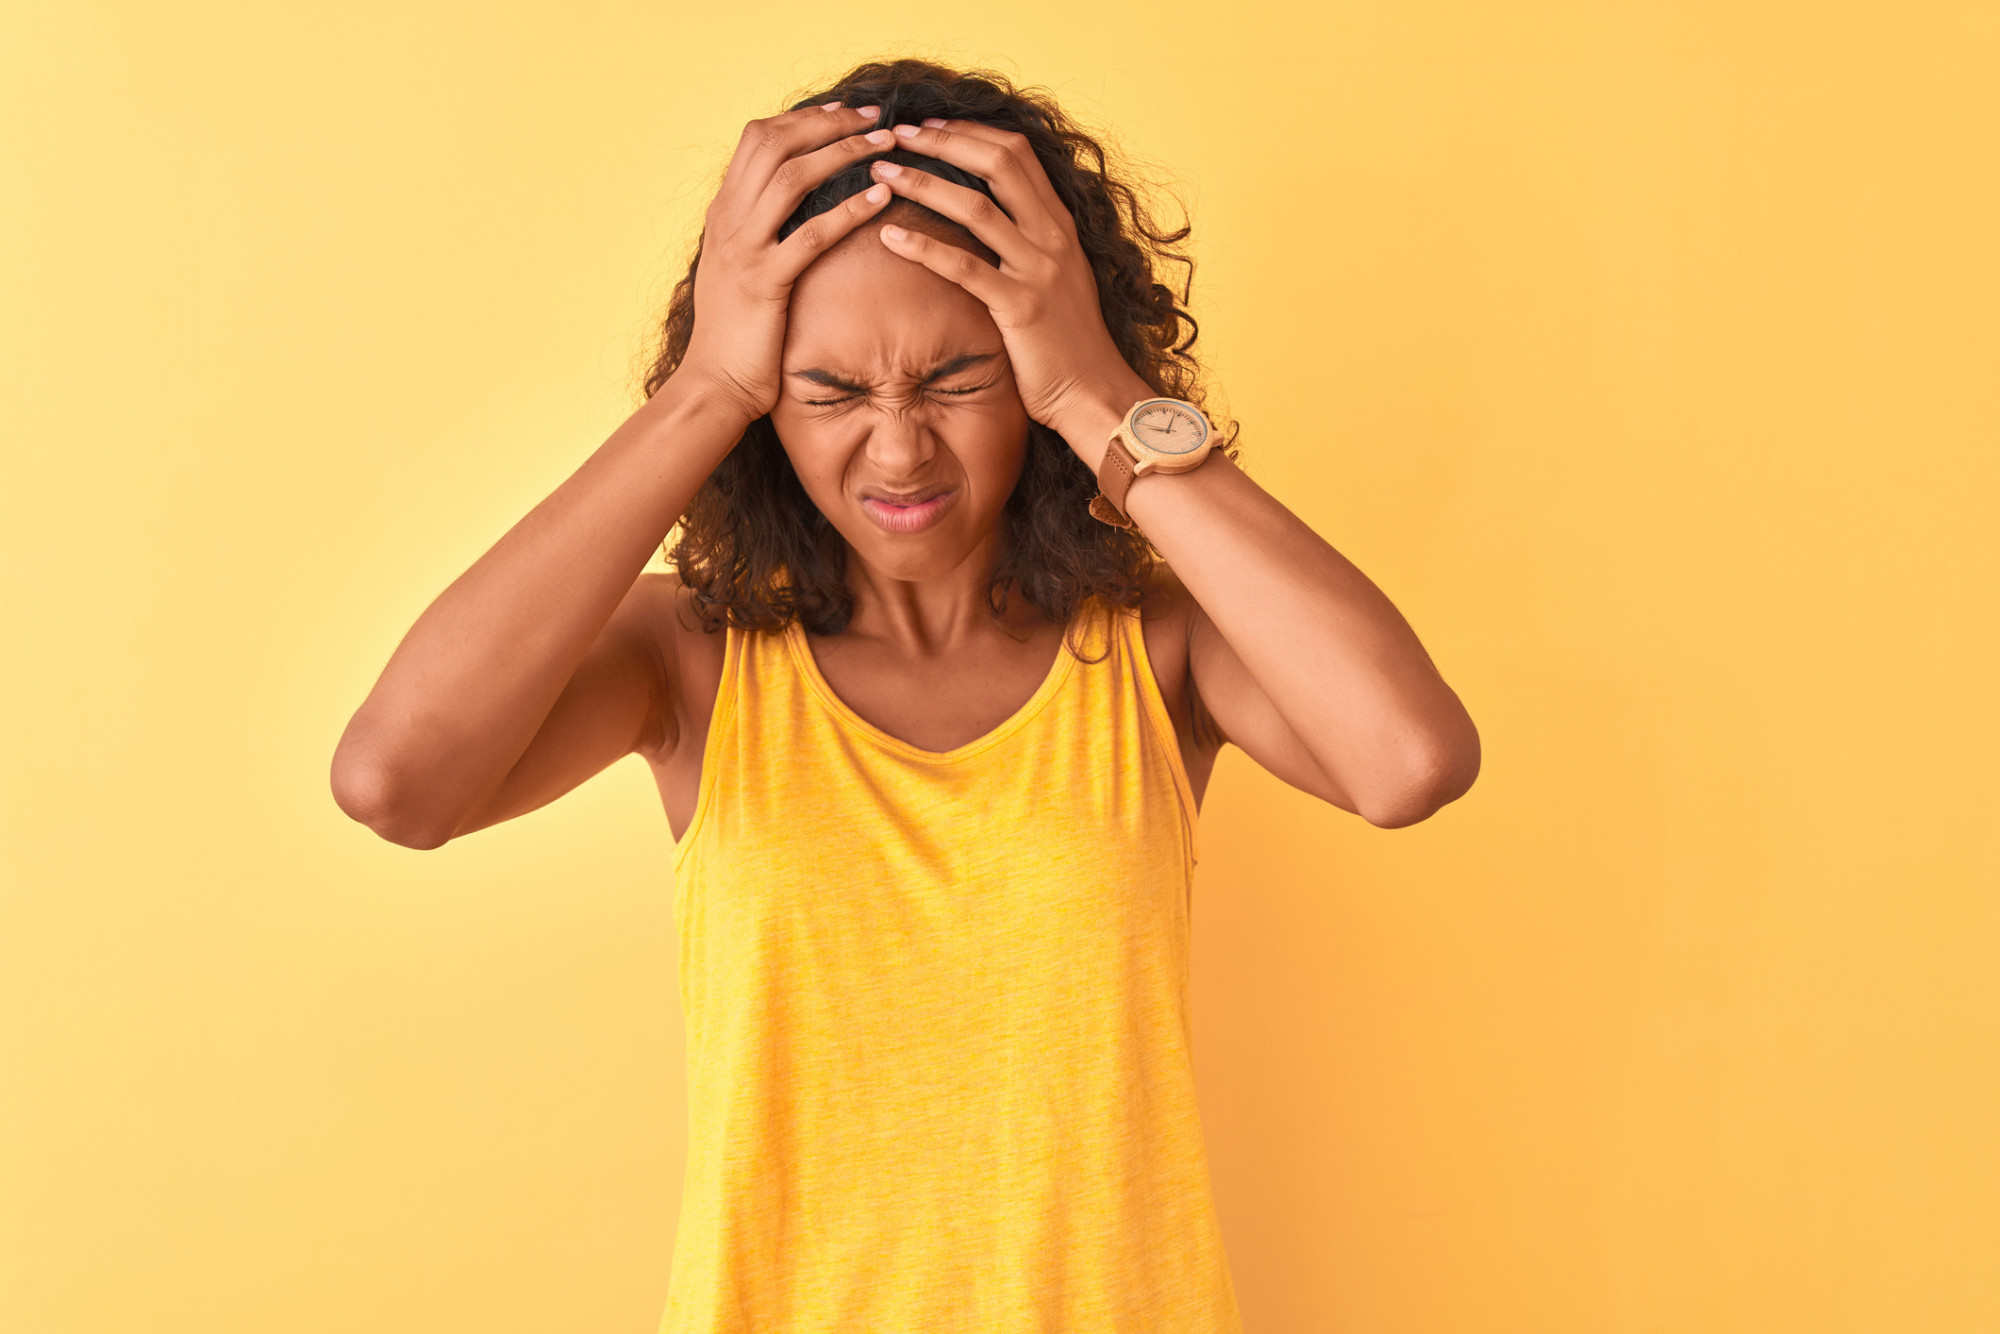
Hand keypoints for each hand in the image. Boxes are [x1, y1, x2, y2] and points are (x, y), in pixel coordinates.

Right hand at [676, 102, 899, 420]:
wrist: (714, 385)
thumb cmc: (736, 334)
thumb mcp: (739, 269)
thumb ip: (758, 232)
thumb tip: (790, 209)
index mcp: (724, 212)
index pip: (758, 139)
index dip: (803, 119)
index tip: (844, 113)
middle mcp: (728, 221)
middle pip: (774, 143)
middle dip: (828, 123)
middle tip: (874, 117)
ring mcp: (743, 249)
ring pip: (791, 177)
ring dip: (842, 154)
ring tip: (886, 146)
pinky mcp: (764, 283)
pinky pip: (810, 235)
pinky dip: (847, 210)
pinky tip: (880, 198)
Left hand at [865, 118, 1154, 455]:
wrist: (1095, 393)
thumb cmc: (1069, 344)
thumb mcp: (1058, 279)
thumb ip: (1029, 244)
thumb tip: (987, 222)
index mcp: (1059, 225)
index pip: (1015, 153)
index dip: (968, 131)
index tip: (927, 126)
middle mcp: (1052, 237)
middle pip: (996, 163)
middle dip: (942, 140)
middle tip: (896, 135)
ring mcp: (1038, 270)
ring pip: (976, 207)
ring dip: (922, 183)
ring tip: (880, 174)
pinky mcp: (1020, 307)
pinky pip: (965, 268)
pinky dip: (923, 249)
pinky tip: (888, 238)